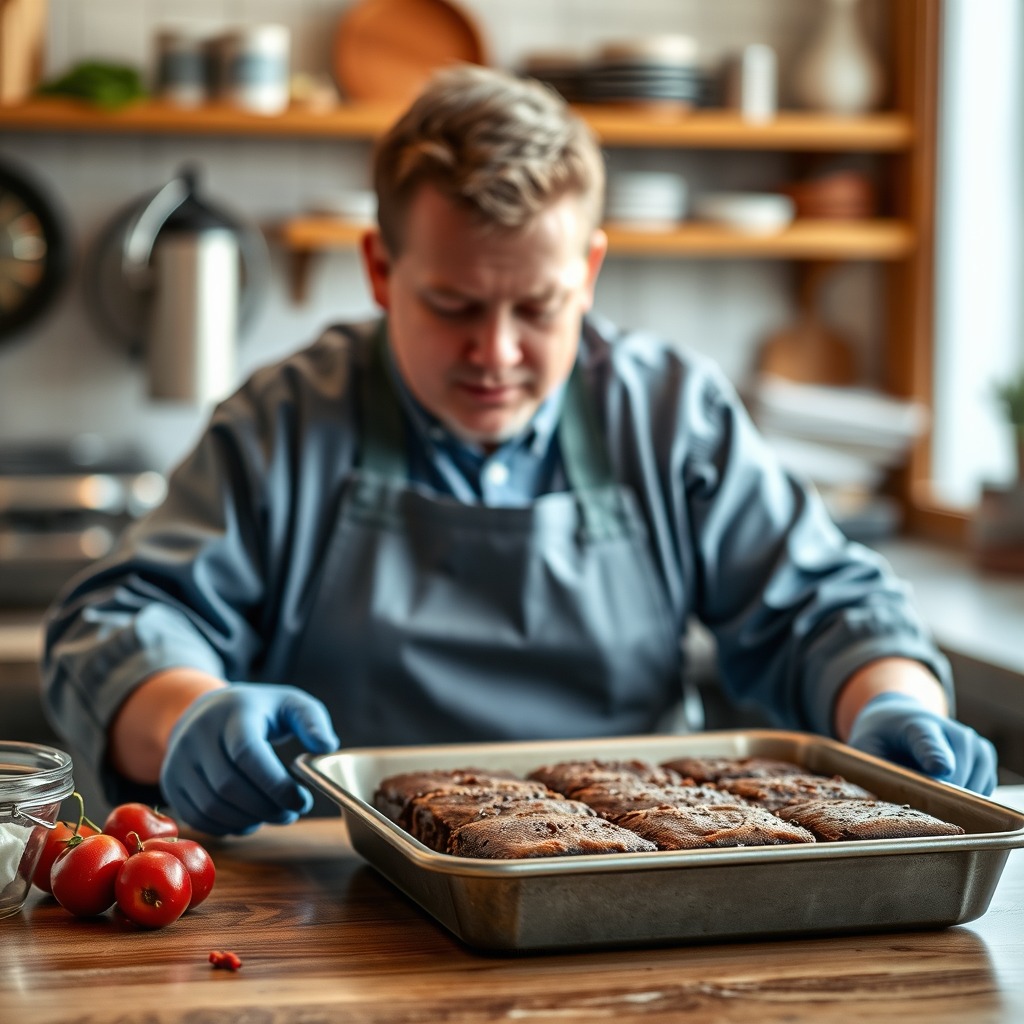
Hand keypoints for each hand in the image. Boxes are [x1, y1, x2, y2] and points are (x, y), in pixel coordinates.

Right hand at [159, 683, 338, 834]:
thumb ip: (312, 720)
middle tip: (292, 813)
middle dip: (267, 808)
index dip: (276, 785)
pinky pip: (198, 817)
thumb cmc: (257, 712)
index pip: (247, 753)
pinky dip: (228, 826)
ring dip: (249, 820)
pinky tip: (250, 819)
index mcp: (232, 713)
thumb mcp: (289, 703)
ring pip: (211, 806)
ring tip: (275, 815)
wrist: (205, 711)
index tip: (302, 801)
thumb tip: (326, 747)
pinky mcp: (170, 783)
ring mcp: (178, 760)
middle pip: (229, 786)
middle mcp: (198, 735)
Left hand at [847, 692, 997, 794]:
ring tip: (929, 791)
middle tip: (920, 803)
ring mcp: (973, 743)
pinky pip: (983, 790)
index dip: (935, 756)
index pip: (930, 742)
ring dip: (954, 799)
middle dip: (940, 794)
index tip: (940, 770)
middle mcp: (953, 732)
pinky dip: (967, 798)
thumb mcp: (866, 746)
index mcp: (918, 725)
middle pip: (956, 773)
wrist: (899, 716)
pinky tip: (944, 788)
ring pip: (974, 786)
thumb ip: (875, 767)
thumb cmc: (881, 737)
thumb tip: (881, 794)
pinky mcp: (984, 756)